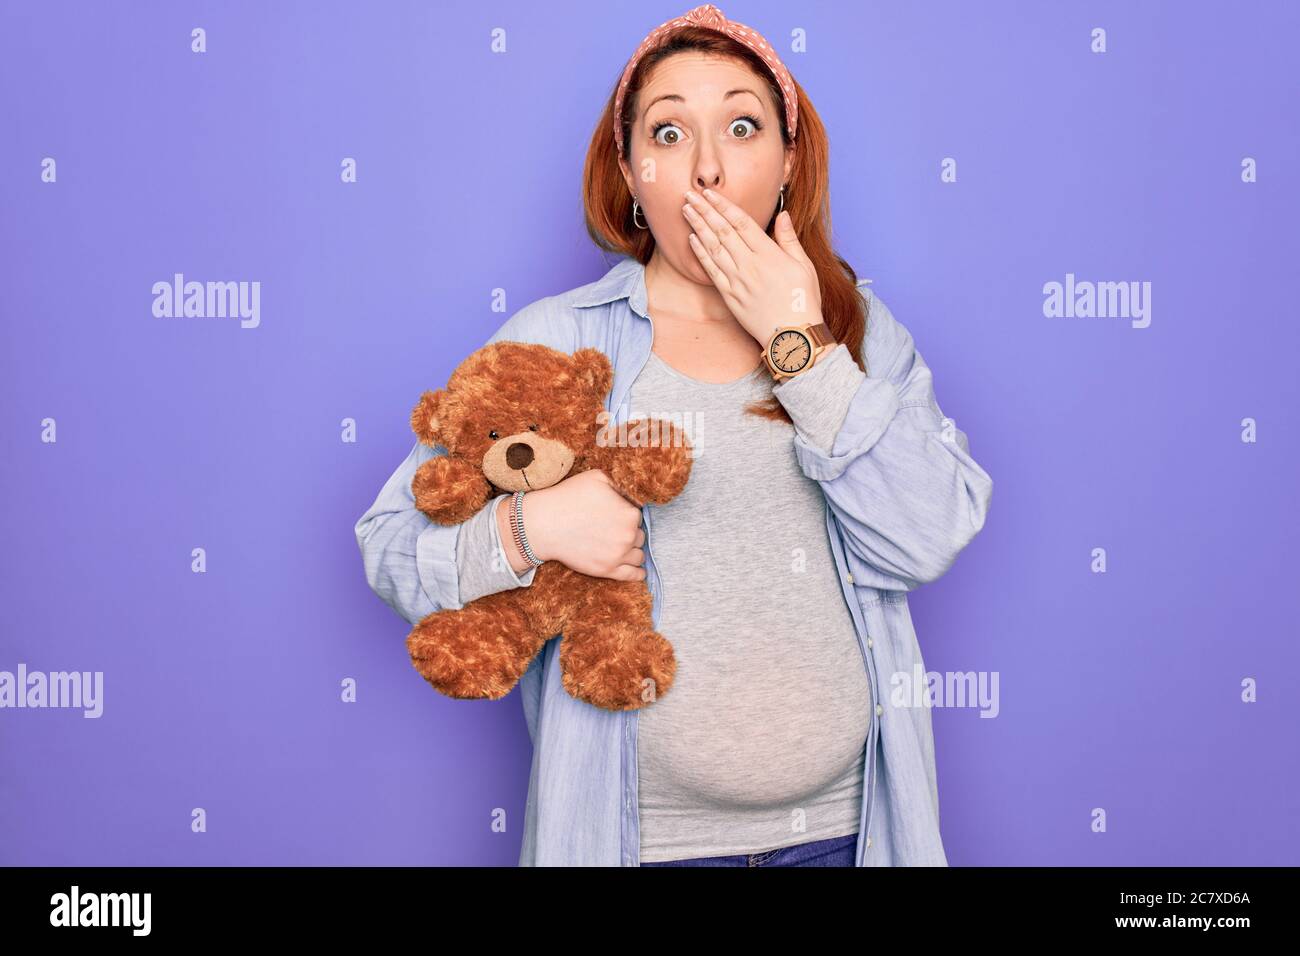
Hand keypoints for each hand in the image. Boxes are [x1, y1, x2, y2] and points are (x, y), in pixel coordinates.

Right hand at [502, 470, 646, 581]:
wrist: (543, 524)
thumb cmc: (567, 498)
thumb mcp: (597, 477)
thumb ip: (619, 484)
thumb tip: (629, 493)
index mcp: (629, 513)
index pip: (636, 516)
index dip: (625, 515)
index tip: (614, 515)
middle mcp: (628, 535)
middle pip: (639, 536)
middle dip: (629, 533)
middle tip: (614, 530)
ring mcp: (618, 555)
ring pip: (638, 555)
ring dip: (632, 551)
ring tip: (623, 548)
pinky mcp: (607, 570)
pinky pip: (632, 575)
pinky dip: (637, 572)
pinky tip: (639, 570)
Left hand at [681, 188, 823, 344]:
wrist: (792, 336)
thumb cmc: (803, 300)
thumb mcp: (804, 266)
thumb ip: (789, 239)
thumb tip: (783, 214)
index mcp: (768, 254)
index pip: (740, 222)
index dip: (723, 205)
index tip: (709, 193)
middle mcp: (749, 264)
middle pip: (722, 231)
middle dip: (704, 210)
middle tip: (688, 194)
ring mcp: (737, 281)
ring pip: (713, 248)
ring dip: (697, 227)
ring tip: (686, 211)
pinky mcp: (730, 296)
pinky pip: (711, 271)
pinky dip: (701, 254)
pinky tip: (692, 240)